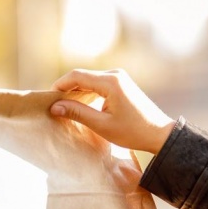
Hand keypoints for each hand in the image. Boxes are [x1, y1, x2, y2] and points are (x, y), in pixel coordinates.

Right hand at [50, 69, 174, 154]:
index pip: (76, 76)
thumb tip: (54, 106)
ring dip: (76, 91)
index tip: (48, 99)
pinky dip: (87, 93)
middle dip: (66, 89)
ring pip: (89, 80)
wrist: (159, 134)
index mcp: (110, 81)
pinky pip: (98, 84)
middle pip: (82, 76)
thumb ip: (77, 113)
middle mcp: (115, 74)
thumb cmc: (133, 132)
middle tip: (54, 105)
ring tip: (65, 107)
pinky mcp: (121, 84)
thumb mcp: (102, 125)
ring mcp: (119, 78)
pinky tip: (80, 106)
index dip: (59, 85)